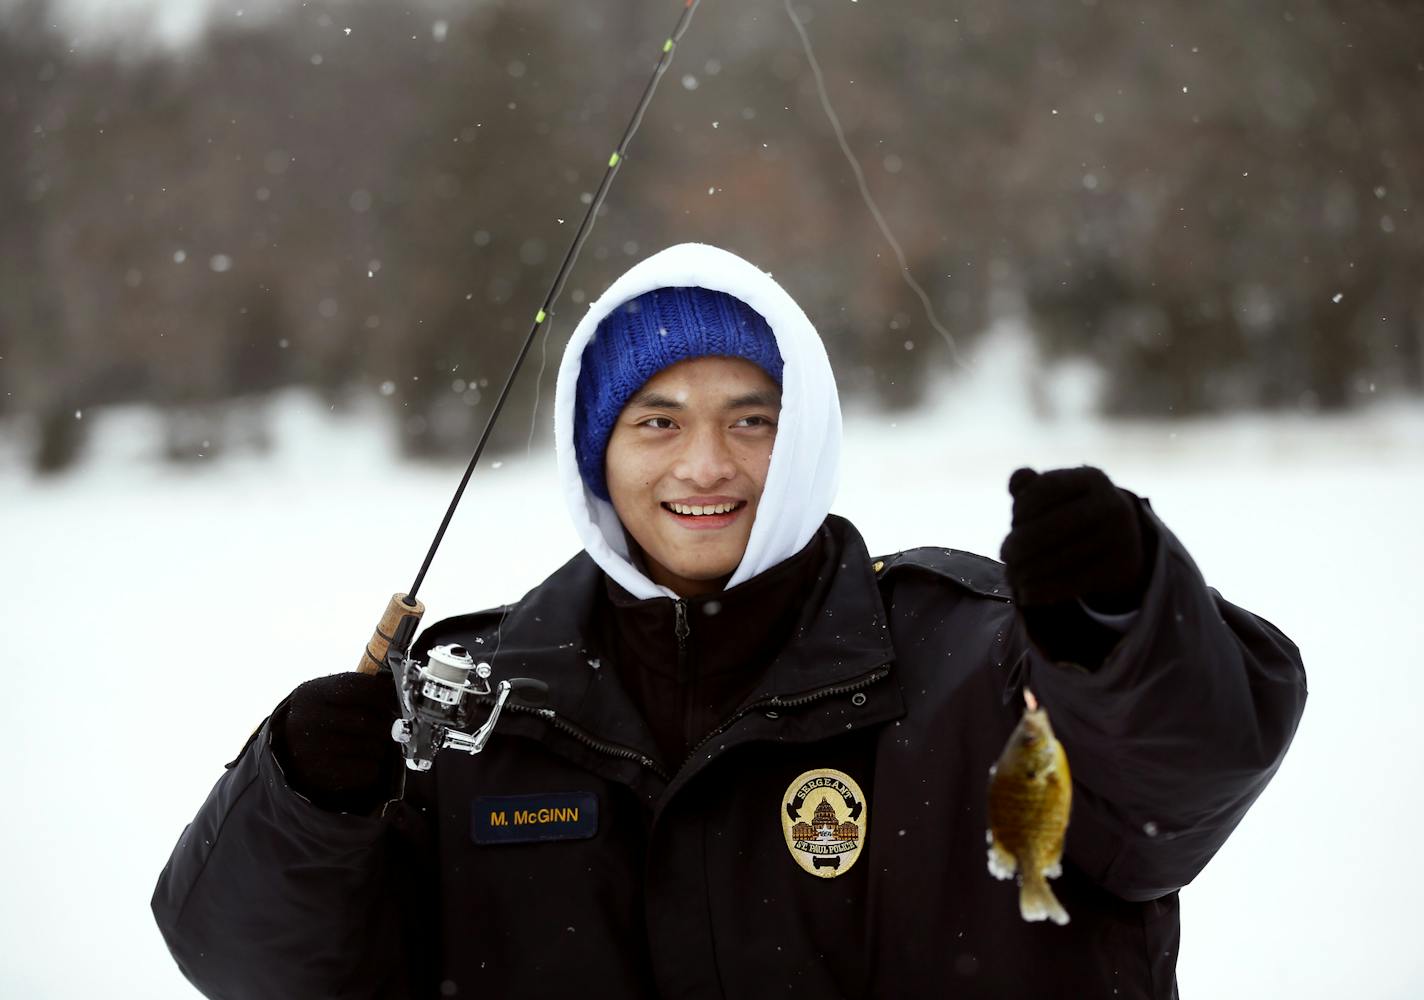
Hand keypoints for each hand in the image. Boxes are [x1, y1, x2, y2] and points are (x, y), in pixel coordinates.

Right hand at [273, 671, 400, 812]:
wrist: (291, 754)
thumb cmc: (322, 720)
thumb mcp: (330, 697)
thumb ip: (360, 692)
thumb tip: (400, 695)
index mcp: (310, 694)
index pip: (359, 688)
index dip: (384, 694)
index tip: (393, 701)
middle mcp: (306, 720)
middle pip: (366, 720)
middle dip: (385, 724)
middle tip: (389, 726)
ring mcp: (311, 750)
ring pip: (371, 746)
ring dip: (381, 746)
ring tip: (373, 744)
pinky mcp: (322, 775)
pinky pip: (368, 769)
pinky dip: (373, 766)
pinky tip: (363, 761)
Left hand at [999, 466, 1149, 611]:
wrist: (1123, 540)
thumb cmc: (1073, 512)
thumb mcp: (1055, 495)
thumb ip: (1029, 486)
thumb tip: (1017, 480)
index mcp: (1093, 478)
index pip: (1048, 488)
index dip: (1023, 505)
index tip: (1013, 520)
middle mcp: (1112, 505)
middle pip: (1054, 525)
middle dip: (1021, 542)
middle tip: (1004, 554)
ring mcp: (1121, 538)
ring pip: (1062, 557)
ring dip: (1028, 570)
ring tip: (1011, 576)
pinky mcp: (1120, 569)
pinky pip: (1074, 582)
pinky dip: (1044, 590)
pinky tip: (1026, 594)